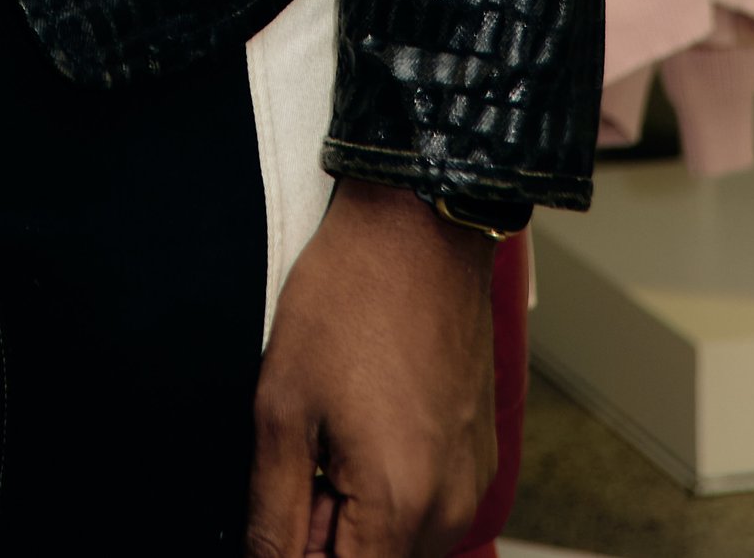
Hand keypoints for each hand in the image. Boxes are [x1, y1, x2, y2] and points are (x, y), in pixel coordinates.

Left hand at [246, 178, 496, 556]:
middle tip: (302, 461)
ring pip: (398, 544)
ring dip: (355, 516)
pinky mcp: (480, 461)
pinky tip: (365, 427)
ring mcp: (472, 486)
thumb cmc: (349, 300)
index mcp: (399, 506)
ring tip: (331, 439)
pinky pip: (427, 509)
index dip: (297, 556)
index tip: (285, 507)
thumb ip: (272, 515)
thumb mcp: (282, 407)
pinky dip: (389, 491)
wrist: (420, 228)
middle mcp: (449, 511)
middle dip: (324, 536)